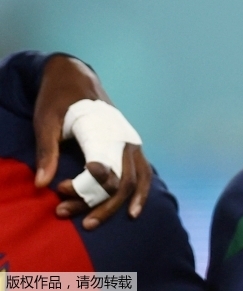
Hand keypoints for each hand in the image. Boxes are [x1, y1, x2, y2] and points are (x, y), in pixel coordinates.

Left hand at [33, 55, 152, 228]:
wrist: (75, 76)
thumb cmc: (58, 98)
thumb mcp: (45, 120)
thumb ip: (47, 152)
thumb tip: (42, 184)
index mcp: (105, 128)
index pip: (105, 167)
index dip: (87, 186)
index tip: (62, 189)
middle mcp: (124, 137)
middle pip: (123, 180)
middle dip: (99, 204)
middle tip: (69, 216)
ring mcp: (130, 141)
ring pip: (136, 180)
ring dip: (117, 204)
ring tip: (94, 223)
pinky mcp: (130, 145)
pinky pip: (143, 172)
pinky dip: (140, 192)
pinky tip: (130, 210)